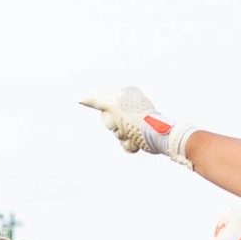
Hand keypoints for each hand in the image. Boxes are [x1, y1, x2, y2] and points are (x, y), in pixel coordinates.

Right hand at [80, 86, 195, 164]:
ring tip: (134, 135)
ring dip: (124, 138)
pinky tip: (138, 142)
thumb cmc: (137, 119)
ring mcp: (136, 120)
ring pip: (118, 134)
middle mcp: (131, 106)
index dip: (108, 116)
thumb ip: (97, 100)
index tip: (116, 117)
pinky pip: (126, 142)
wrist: (159, 136)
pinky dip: (130, 145)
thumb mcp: (114, 105)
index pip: (105, 106)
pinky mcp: (140, 134)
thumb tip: (81, 98)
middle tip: (126, 127)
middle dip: (116, 129)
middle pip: (110, 121)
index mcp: (127, 94)